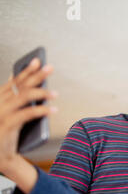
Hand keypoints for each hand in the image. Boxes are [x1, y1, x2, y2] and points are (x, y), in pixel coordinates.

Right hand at [0, 58, 56, 172]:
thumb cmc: (4, 132)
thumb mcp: (7, 112)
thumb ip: (11, 96)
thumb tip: (16, 76)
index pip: (14, 81)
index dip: (26, 70)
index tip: (38, 60)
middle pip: (20, 86)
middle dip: (36, 76)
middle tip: (51, 68)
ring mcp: (1, 114)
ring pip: (23, 98)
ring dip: (41, 93)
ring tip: (55, 93)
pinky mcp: (6, 126)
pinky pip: (25, 115)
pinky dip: (40, 111)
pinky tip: (53, 110)